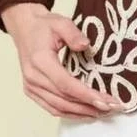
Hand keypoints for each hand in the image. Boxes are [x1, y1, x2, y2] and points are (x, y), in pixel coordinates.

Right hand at [0, 2, 126, 119]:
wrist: (25, 27)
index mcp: (40, 61)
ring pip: (57, 107)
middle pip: (64, 100)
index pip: (66, 84)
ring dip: (81, 113)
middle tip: (112, 108)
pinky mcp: (31, 90)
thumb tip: (86, 45)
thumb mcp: (61, 22)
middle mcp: (33, 77)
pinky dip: (69, 113)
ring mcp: (30, 86)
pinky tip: (85, 113)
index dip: (87, 96)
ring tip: (102, 113)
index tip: (106, 101)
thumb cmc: (43, 26)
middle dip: (89, 107)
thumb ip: (73, 34)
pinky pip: (50, 107)